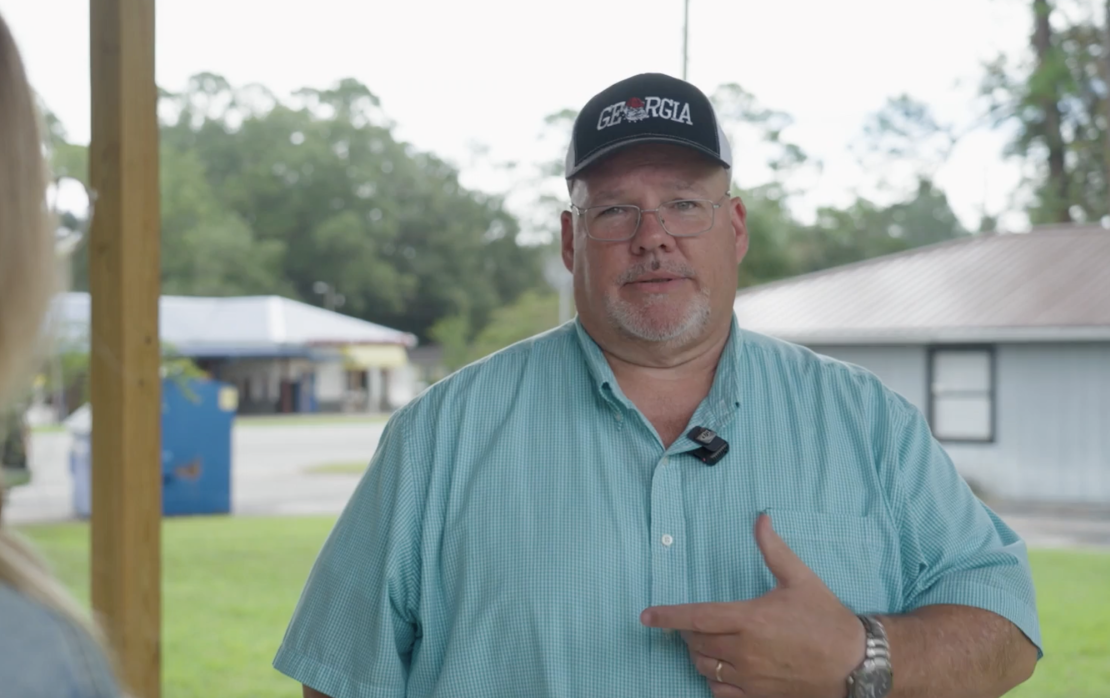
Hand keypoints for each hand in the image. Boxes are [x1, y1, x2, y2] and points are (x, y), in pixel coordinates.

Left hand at [640, 513, 865, 697]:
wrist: (856, 664)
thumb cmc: (826, 619)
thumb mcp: (800, 578)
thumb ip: (774, 549)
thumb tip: (761, 518)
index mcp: (751, 620)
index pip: (697, 618)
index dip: (668, 616)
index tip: (646, 615)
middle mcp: (745, 651)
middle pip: (696, 642)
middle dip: (687, 632)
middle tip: (692, 623)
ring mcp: (751, 678)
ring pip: (704, 668)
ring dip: (698, 654)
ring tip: (706, 642)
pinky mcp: (759, 697)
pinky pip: (719, 693)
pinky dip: (712, 681)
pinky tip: (720, 669)